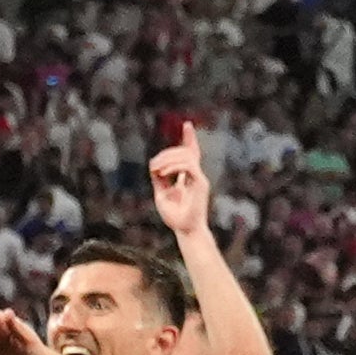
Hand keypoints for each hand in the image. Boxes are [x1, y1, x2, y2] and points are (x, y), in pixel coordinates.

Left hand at [145, 122, 211, 236]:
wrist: (185, 230)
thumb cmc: (175, 216)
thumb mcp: (161, 193)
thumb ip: (160, 178)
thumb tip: (154, 165)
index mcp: (188, 177)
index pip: (191, 153)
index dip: (190, 138)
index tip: (187, 124)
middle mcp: (196, 175)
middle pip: (184, 152)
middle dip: (167, 153)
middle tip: (154, 166)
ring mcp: (200, 179)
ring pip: (186, 156)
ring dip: (168, 160)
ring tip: (157, 170)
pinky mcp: (201, 184)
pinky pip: (187, 166)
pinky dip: (173, 167)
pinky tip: (162, 174)